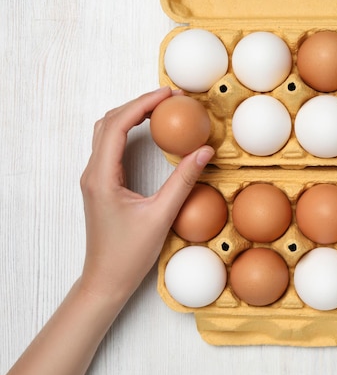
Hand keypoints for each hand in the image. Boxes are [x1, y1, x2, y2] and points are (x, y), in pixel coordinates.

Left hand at [79, 87, 213, 301]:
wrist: (106, 279)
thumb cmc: (129, 254)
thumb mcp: (162, 215)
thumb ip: (184, 181)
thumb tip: (204, 152)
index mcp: (102, 176)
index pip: (118, 125)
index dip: (143, 104)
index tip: (168, 94)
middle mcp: (93, 172)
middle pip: (109, 122)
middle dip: (137, 104)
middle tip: (168, 98)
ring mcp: (94, 178)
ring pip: (106, 132)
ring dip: (130, 115)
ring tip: (159, 109)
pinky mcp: (100, 185)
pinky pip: (109, 146)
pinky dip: (126, 131)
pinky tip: (146, 133)